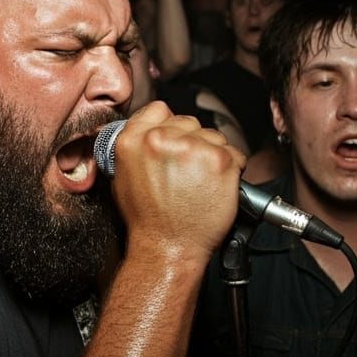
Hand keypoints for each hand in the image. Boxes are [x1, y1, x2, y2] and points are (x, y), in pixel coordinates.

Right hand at [112, 101, 245, 263]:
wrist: (168, 247)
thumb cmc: (147, 219)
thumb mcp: (121, 177)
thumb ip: (134, 147)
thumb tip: (149, 130)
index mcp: (133, 140)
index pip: (159, 109)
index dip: (169, 125)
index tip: (175, 140)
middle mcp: (161, 139)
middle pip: (189, 123)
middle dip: (192, 142)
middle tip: (187, 171)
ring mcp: (193, 148)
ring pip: (213, 137)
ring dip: (212, 156)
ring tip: (200, 182)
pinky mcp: (220, 160)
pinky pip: (235, 153)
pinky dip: (231, 169)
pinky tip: (215, 187)